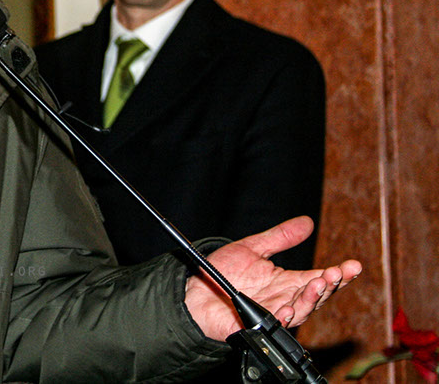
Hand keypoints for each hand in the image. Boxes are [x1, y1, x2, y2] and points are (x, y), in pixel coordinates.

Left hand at [185, 216, 361, 341]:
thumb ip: (280, 237)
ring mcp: (271, 313)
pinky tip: (287, 309)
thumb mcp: (253, 248)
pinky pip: (273, 325)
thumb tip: (307, 222)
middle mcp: (284, 299)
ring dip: (311, 299)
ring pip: (300, 311)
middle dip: (329, 285)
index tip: (353, 265)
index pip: (319, 279)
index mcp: (287, 282)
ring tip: (319, 284)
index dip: (339, 274)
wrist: (193, 288)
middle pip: (315, 296)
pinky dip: (282, 317)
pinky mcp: (254, 325)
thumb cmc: (221, 272)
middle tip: (336, 273)